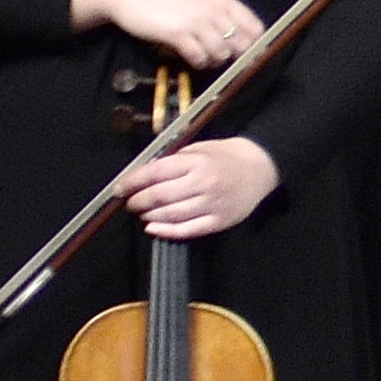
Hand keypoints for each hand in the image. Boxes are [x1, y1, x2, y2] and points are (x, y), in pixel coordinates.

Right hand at [71, 0, 266, 73]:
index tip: (247, 55)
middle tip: (220, 60)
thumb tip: (238, 34)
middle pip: (241, 44)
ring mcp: (195, 20)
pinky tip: (190, 58)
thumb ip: (218, 9)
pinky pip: (199, 57)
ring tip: (202, 58)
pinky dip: (197, 62)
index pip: (254, 27)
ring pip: (221, 53)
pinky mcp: (177, 33)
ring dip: (213, 61)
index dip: (254, 45)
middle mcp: (213, 8)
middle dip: (233, 57)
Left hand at [124, 134, 282, 241]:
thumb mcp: (197, 149)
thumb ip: (172, 162)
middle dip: (137, 201)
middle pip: (159, 196)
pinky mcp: (219, 220)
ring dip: (149, 216)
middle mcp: (203, 183)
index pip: (154, 173)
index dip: (132, 183)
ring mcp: (212, 203)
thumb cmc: (226, 157)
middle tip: (130, 202)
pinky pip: (187, 230)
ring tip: (143, 213)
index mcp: (196, 161)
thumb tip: (141, 177)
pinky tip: (153, 228)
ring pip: (170, 215)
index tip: (119, 188)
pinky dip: (166, 231)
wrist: (261, 166)